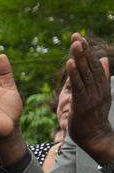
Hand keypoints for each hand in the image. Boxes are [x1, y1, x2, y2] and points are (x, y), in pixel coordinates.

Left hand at [65, 33, 113, 162]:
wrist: (96, 137)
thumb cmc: (94, 116)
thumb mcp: (99, 94)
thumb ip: (100, 77)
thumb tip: (103, 59)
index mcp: (101, 85)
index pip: (94, 64)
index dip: (87, 50)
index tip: (80, 37)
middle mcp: (98, 88)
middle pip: (90, 65)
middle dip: (83, 50)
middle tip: (76, 35)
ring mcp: (91, 96)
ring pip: (85, 73)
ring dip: (79, 58)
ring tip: (75, 44)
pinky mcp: (83, 104)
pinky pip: (78, 87)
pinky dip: (74, 74)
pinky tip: (70, 63)